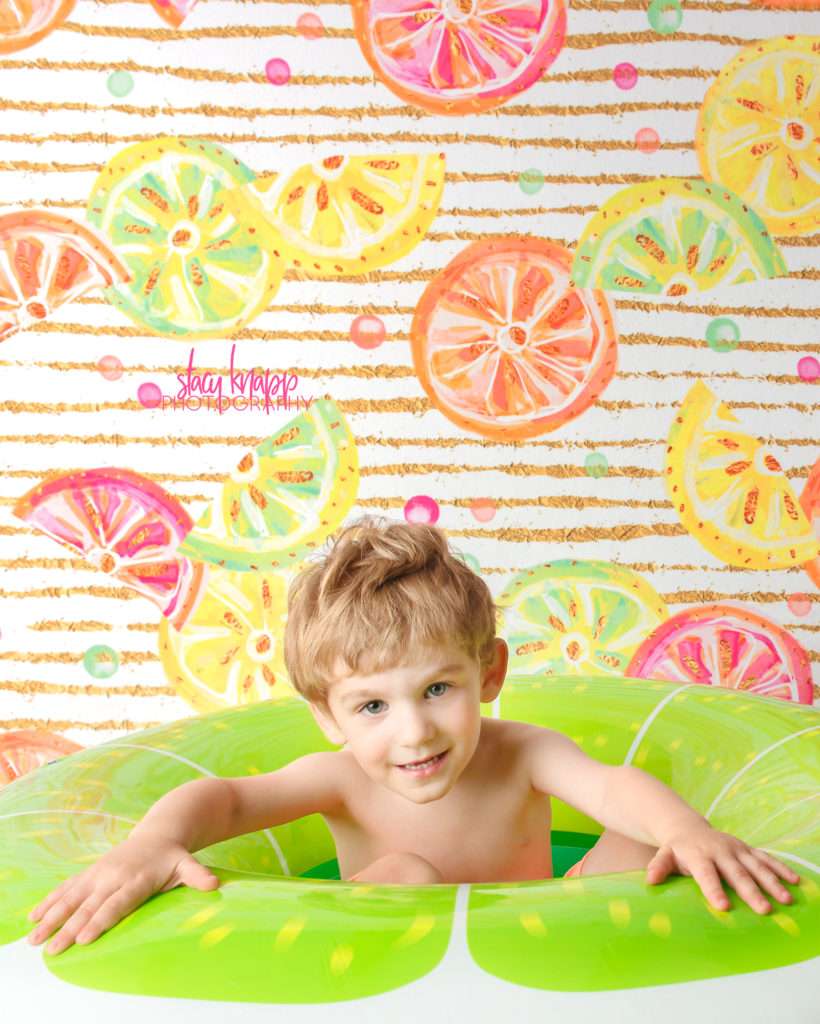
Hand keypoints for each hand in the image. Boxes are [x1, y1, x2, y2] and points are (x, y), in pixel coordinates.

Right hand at [27, 833, 218, 955]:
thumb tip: (214, 885)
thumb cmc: (173, 856)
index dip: (100, 920)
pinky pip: (67, 887)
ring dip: (52, 917)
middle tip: (53, 949)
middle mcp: (114, 875)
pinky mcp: (91, 872)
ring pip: (72, 896)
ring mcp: (99, 872)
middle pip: (90, 905)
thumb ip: (198, 875)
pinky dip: (50, 901)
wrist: (160, 831)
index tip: (84, 938)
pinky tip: (33, 918)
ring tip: (35, 939)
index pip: (117, 903)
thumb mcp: (187, 864)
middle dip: (69, 928)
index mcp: (137, 878)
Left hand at [645, 824, 800, 913]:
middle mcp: (719, 851)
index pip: (706, 874)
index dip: (714, 890)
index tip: (723, 907)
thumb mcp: (664, 855)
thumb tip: (650, 880)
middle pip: (736, 873)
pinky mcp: (747, 849)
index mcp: (698, 856)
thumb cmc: (676, 849)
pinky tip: (795, 881)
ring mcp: (736, 849)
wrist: (688, 827)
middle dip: (750, 891)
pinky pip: (766, 858)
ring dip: (772, 882)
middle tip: (764, 910)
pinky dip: (781, 869)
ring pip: (755, 866)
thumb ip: (658, 866)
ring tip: (785, 899)